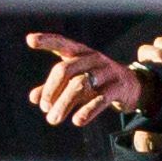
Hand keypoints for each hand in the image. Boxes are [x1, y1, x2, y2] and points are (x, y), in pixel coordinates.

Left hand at [24, 32, 146, 128]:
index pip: (62, 43)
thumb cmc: (96, 81)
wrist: (131, 86)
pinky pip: (100, 99)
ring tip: (53, 120)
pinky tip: (77, 121)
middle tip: (44, 108)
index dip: (47, 41)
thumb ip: (54, 88)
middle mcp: (93, 58)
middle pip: (66, 69)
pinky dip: (87, 111)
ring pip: (80, 85)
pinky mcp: (117, 88)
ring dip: (63, 104)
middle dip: (51, 90)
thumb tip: (34, 98)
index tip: (30, 40)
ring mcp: (106, 72)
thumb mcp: (75, 81)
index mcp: (80, 53)